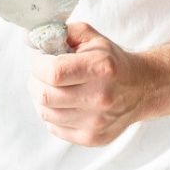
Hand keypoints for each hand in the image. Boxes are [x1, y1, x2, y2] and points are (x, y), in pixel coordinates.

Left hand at [28, 23, 149, 146]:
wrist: (141, 88)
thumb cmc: (111, 61)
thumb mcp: (90, 37)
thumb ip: (59, 32)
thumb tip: (28, 37)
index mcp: (100, 67)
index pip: (53, 72)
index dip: (37, 64)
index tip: (39, 59)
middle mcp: (100, 97)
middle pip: (45, 95)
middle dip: (35, 81)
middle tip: (41, 73)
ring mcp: (96, 121)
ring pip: (45, 113)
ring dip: (42, 98)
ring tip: (52, 87)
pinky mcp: (93, 138)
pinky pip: (54, 128)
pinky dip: (52, 114)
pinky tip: (62, 103)